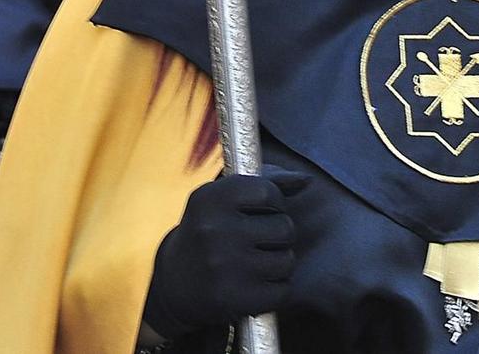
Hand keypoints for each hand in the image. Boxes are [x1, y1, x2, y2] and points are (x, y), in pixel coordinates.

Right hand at [141, 170, 309, 341]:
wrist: (172, 283)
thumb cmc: (206, 233)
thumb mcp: (221, 200)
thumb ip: (264, 183)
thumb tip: (306, 180)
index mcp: (210, 199)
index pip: (268, 192)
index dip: (275, 202)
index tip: (265, 211)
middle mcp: (215, 230)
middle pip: (285, 227)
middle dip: (279, 235)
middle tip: (260, 241)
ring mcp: (225, 266)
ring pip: (287, 260)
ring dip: (279, 262)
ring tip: (258, 263)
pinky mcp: (234, 298)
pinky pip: (283, 290)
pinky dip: (276, 289)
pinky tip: (255, 284)